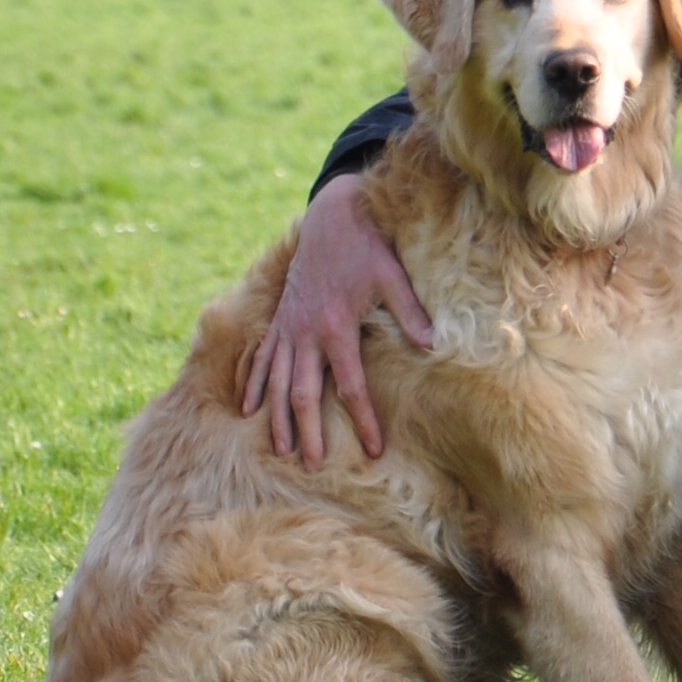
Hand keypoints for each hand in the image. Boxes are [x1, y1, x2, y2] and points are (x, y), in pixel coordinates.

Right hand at [241, 176, 434, 466]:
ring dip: (278, 417)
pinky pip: (261, 358)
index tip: (374, 450)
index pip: (351, 386)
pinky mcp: (279, 319)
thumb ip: (410, 310)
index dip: (364, 420)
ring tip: (282, 450)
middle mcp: (306, 332)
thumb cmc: (367, 245)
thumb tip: (432, 345)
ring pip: (278, 382)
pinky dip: (254, 384)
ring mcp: (288, 327)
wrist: (330, 215)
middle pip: (304, 393)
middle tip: (313, 466)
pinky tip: (249, 410)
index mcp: (337, 326)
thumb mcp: (392, 274)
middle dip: (309, 431)